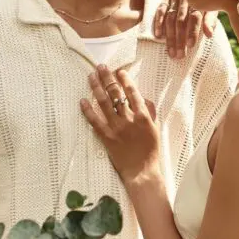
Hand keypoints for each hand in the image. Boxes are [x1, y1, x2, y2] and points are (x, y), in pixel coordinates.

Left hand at [81, 65, 160, 183]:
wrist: (142, 171)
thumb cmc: (151, 151)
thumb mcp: (155, 129)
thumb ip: (149, 112)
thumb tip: (143, 99)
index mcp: (142, 115)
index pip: (132, 92)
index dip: (124, 80)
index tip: (119, 71)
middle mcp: (129, 118)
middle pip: (116, 93)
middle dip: (108, 78)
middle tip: (101, 67)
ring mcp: (116, 127)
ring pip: (104, 103)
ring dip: (97, 88)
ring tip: (91, 76)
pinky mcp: (106, 137)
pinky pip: (95, 121)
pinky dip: (88, 110)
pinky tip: (83, 100)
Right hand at [153, 0, 217, 59]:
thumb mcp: (213, 7)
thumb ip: (211, 20)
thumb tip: (209, 35)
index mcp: (199, 0)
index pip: (195, 18)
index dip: (192, 32)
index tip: (190, 46)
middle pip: (181, 21)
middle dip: (179, 39)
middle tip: (179, 55)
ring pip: (170, 18)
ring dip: (169, 36)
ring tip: (171, 52)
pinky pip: (161, 10)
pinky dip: (158, 23)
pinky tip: (158, 36)